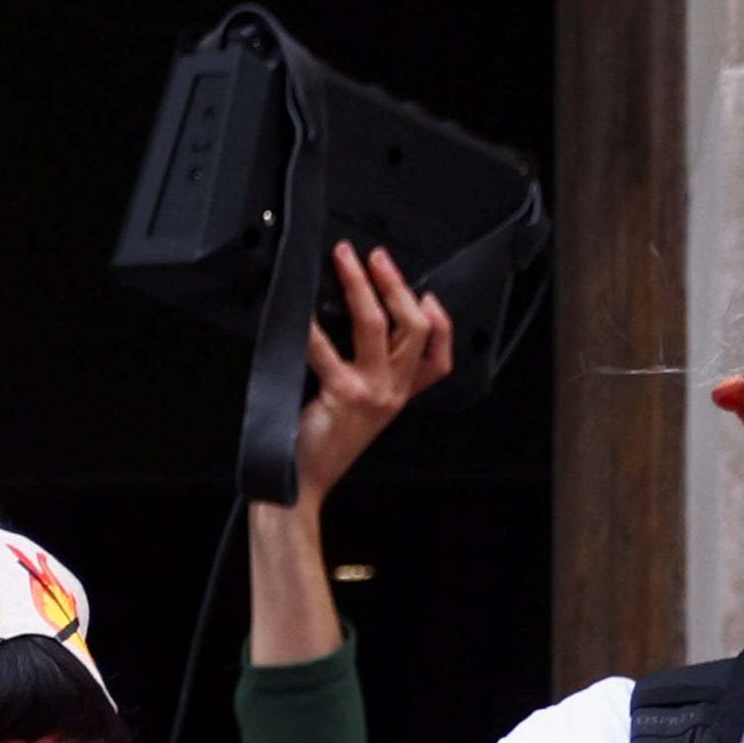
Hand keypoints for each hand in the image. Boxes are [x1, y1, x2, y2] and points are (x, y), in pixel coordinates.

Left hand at [283, 240, 455, 519]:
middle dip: (395, 283)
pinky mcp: (341, 394)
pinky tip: (302, 308)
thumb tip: (357, 320)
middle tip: (375, 256)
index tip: (428, 295)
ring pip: (377, 325)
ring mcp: (370, 392)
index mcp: (400, 394)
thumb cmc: (322, 446)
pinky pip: (327, 348)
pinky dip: (313, 324)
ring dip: (360, 285)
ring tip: (344, 260)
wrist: (301, 485)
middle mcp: (392, 392)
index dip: (442, 320)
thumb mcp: (362, 410)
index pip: (440, 355)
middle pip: (414, 326)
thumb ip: (372, 374)